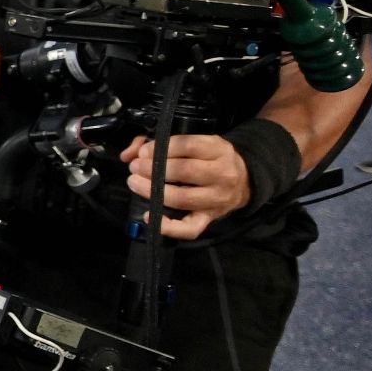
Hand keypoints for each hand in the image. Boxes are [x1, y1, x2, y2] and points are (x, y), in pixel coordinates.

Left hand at [119, 134, 250, 239]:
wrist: (243, 181)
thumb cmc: (209, 158)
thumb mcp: (194, 143)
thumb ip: (158, 142)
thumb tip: (128, 154)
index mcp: (218, 149)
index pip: (188, 145)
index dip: (161, 148)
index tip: (143, 152)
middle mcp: (223, 174)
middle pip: (185, 171)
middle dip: (153, 169)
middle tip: (135, 167)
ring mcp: (218, 199)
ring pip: (183, 198)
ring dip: (154, 192)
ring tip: (135, 183)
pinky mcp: (211, 218)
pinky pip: (191, 228)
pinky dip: (169, 227)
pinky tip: (149, 216)